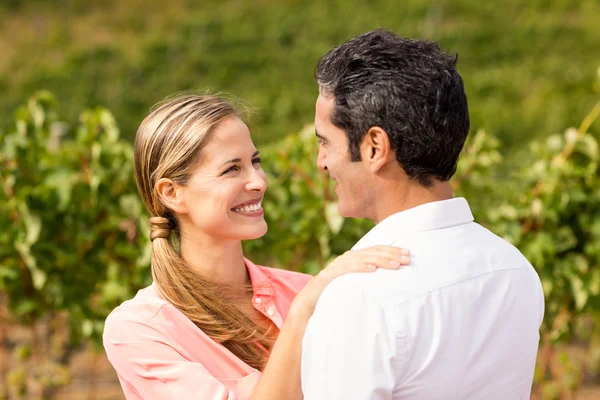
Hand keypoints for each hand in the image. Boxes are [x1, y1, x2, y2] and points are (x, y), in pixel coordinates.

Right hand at [291, 246, 409, 319]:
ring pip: (362, 258)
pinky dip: (360, 267)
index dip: (392, 251)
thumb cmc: (334, 299)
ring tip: (395, 265)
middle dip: (391, 254)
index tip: (408, 254)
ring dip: (380, 260)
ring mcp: (336, 267)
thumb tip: (391, 284)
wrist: (307, 308)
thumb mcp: (355, 288)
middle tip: (408, 258)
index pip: (375, 251)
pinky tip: (372, 269)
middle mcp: (346, 260)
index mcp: (353, 260)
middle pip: (371, 252)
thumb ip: (369, 283)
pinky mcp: (328, 276)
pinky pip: (346, 269)